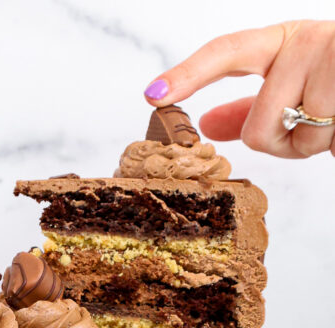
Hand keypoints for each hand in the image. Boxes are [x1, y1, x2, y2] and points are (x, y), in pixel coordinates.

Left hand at [143, 21, 334, 158]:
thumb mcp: (296, 85)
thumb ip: (252, 105)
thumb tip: (206, 125)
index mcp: (284, 40)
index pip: (226, 53)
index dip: (187, 75)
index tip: (152, 94)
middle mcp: (309, 42)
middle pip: (258, 127)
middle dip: (281, 145)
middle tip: (311, 128)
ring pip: (299, 140)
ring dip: (316, 147)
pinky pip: (329, 142)